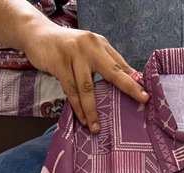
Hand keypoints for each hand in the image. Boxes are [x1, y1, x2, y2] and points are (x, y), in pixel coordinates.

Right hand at [24, 21, 147, 131]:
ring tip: (96, 128)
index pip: (121, 64)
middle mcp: (90, 47)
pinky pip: (71, 91)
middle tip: (141, 100)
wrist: (37, 34)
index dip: (133, 80)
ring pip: (87, 88)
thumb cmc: (66, 47)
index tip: (146, 96)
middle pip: (112, 71)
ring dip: (92, 111)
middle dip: (128, 87)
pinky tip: (82, 120)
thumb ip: (105, 63)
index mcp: (100, 44)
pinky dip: (77, 107)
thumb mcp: (88, 50)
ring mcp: (74, 54)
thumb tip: (129, 79)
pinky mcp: (60, 63)